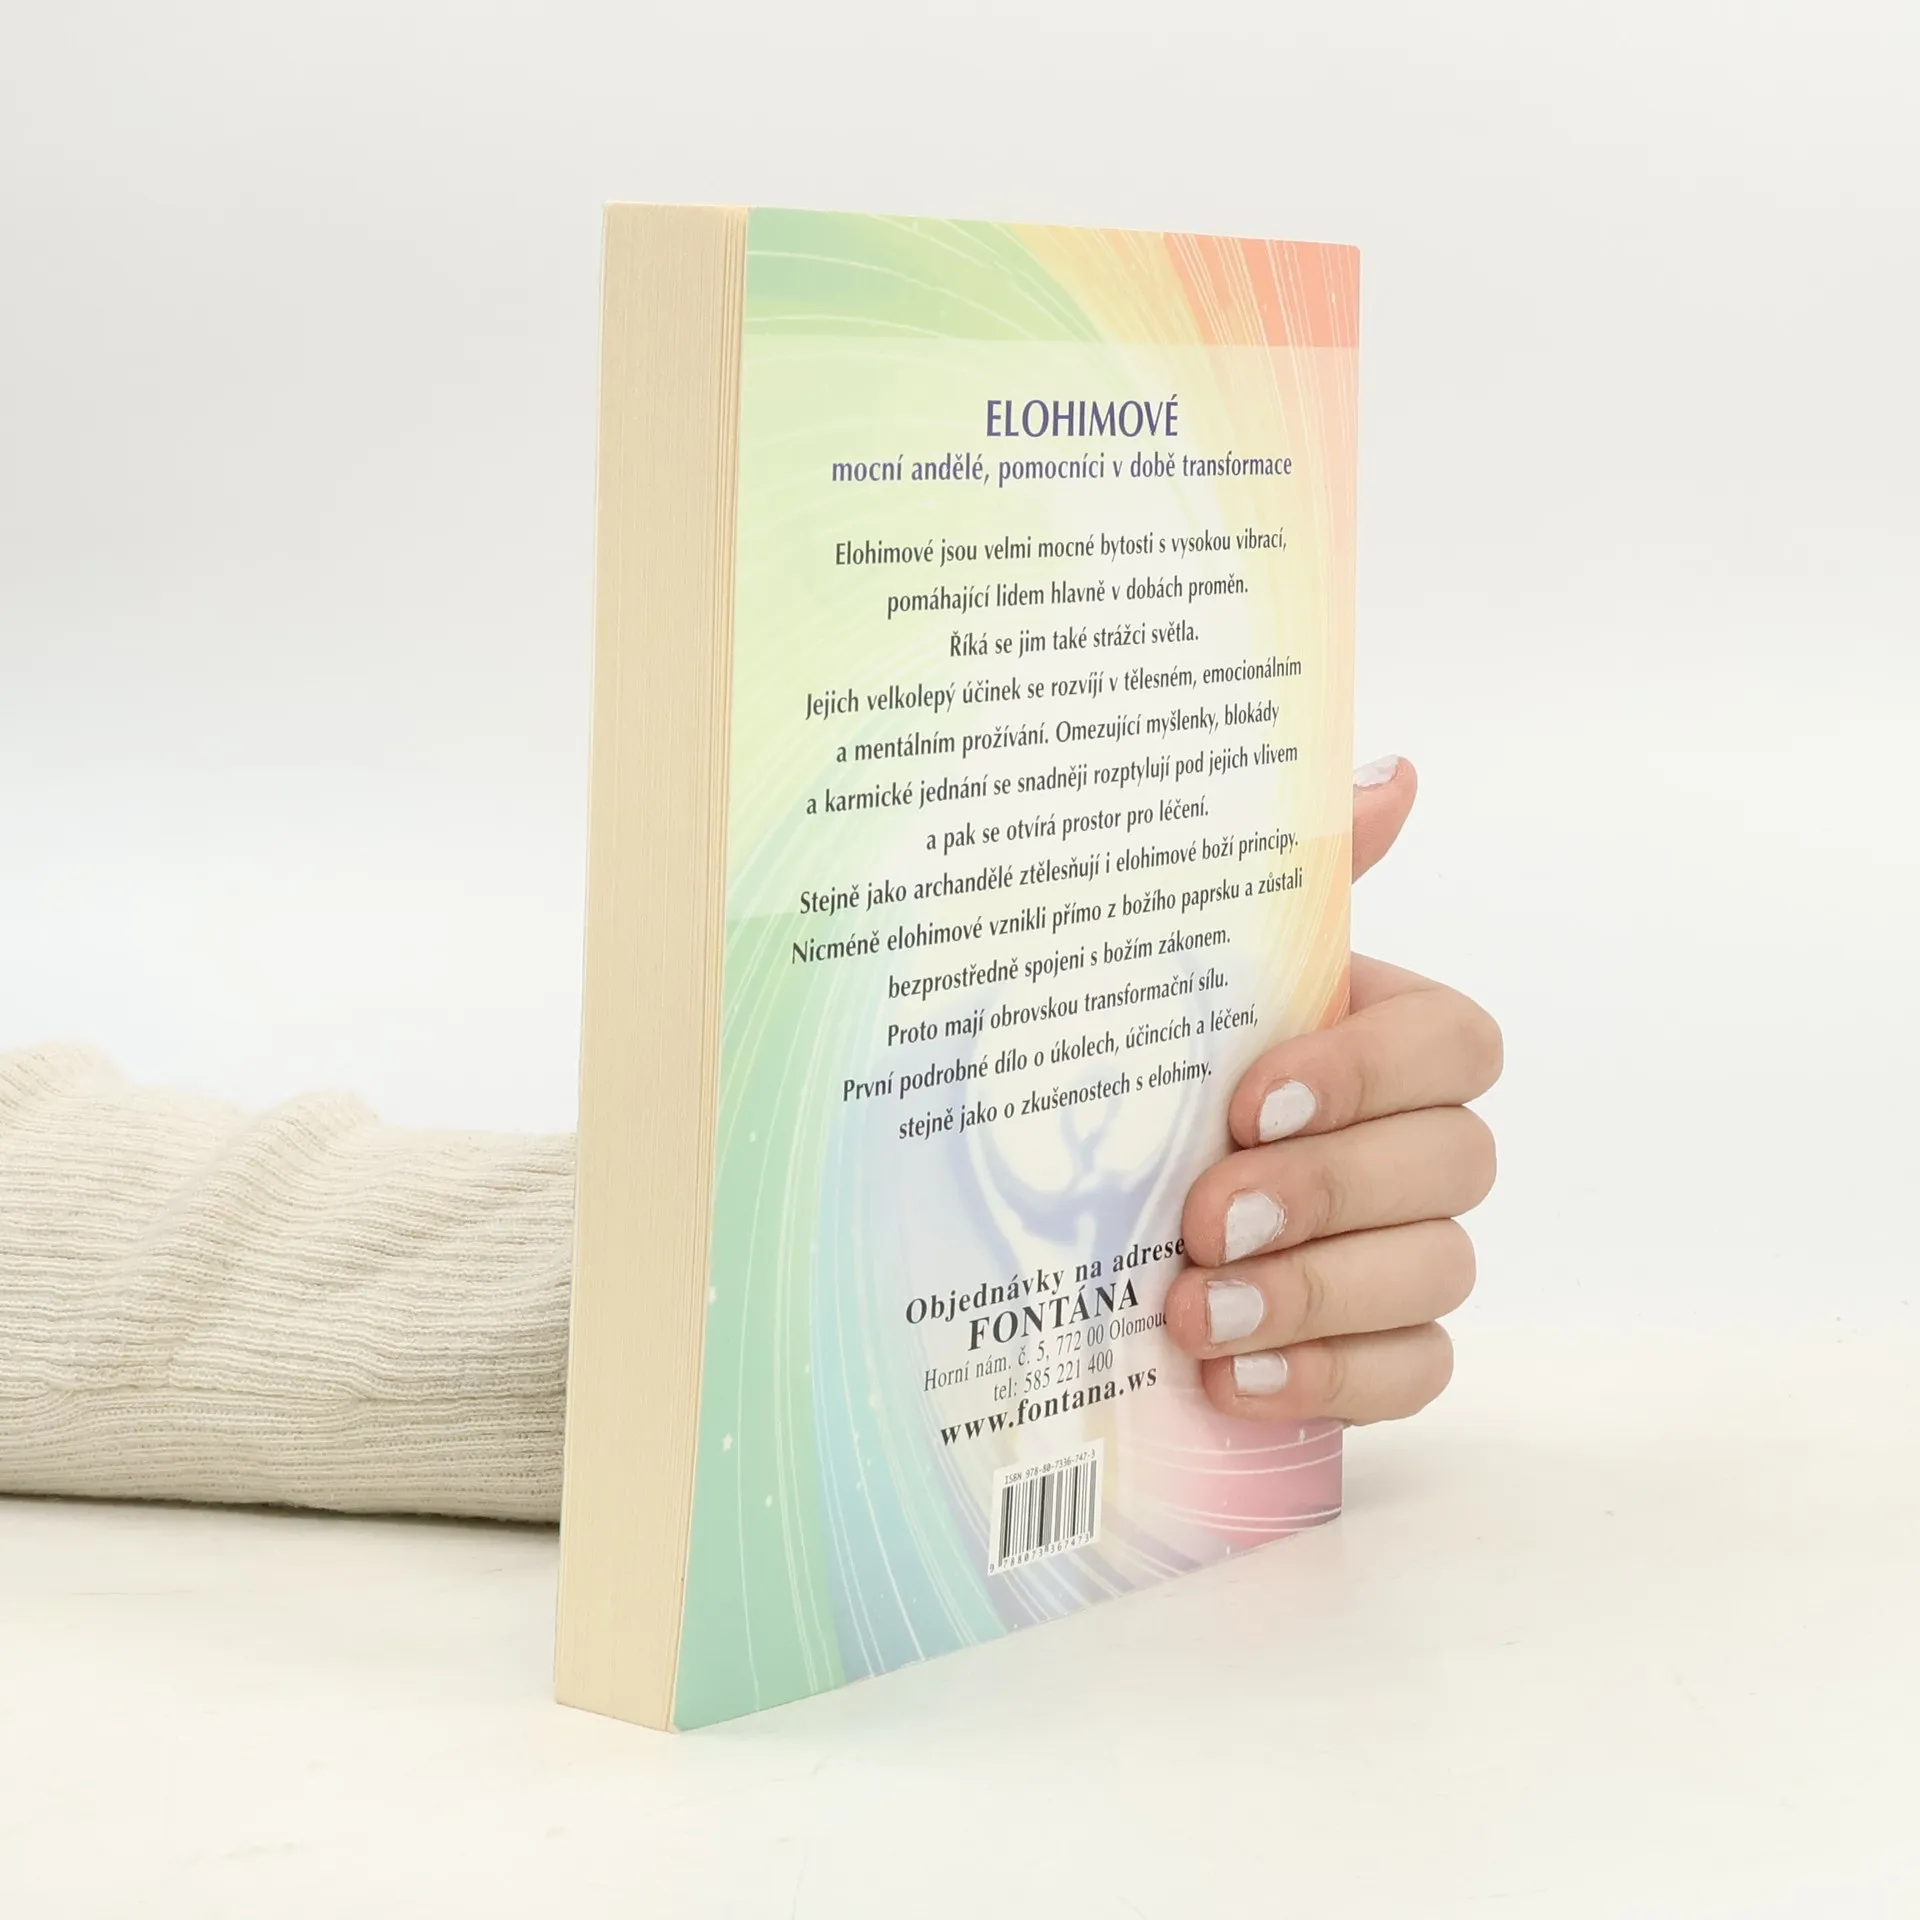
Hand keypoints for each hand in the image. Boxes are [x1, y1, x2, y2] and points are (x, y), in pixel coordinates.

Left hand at [1164, 757, 1501, 1423]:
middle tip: (1201, 1218)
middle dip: (1327, 1192)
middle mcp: (1408, 1139)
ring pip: (1440, 1273)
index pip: (1456, 1044)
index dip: (1369, 1074)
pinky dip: (1333, 1379)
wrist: (1040, 1195)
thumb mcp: (1167, 954)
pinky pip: (1417, 1371)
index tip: (1247, 1099)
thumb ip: (1283, 872)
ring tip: (1192, 1313)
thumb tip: (1392, 771)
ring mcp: (1402, 1250)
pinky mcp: (1377, 1347)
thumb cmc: (1121, 1056)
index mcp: (1373, 1033)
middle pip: (1457, 1164)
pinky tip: (1233, 1378)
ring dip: (1315, 1295)